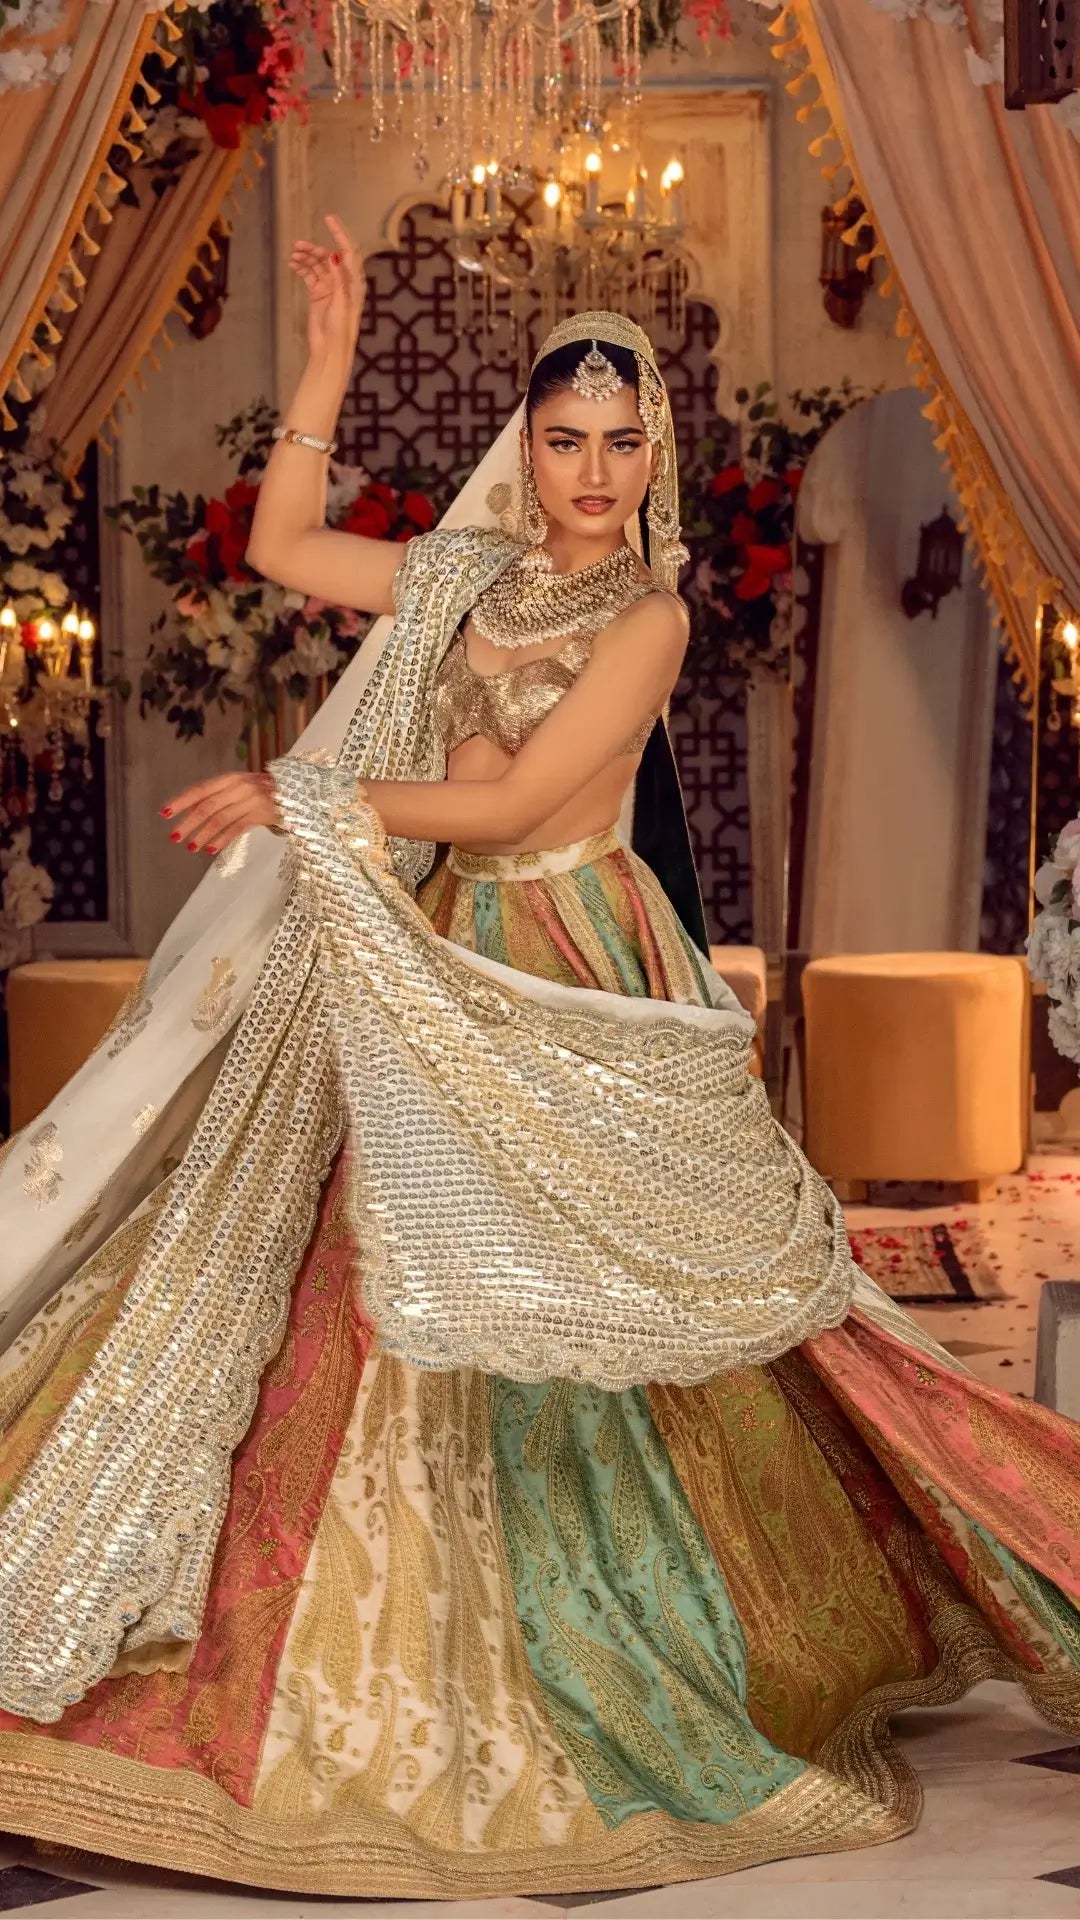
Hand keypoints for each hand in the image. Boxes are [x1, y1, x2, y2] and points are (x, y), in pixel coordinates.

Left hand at [160, 771, 282, 856]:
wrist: (298, 793)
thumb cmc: (264, 793)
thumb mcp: (241, 789)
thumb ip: (219, 797)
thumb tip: (190, 813)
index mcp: (230, 778)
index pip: (200, 790)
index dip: (181, 801)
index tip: (164, 813)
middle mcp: (239, 786)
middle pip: (207, 806)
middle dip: (188, 823)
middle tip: (174, 836)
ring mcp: (251, 800)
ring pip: (220, 819)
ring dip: (202, 834)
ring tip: (190, 846)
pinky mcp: (261, 814)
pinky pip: (236, 828)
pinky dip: (222, 839)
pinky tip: (210, 849)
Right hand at [289, 213, 364, 364]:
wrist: (329, 349)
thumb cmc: (340, 328)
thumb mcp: (341, 302)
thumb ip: (338, 278)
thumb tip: (333, 255)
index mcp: (354, 281)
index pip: (348, 251)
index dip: (340, 233)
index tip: (328, 218)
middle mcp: (343, 281)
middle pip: (329, 256)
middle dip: (314, 248)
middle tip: (298, 245)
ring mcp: (330, 286)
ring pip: (317, 264)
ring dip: (306, 257)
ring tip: (293, 255)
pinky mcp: (318, 293)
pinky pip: (309, 274)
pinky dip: (301, 267)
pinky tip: (292, 264)